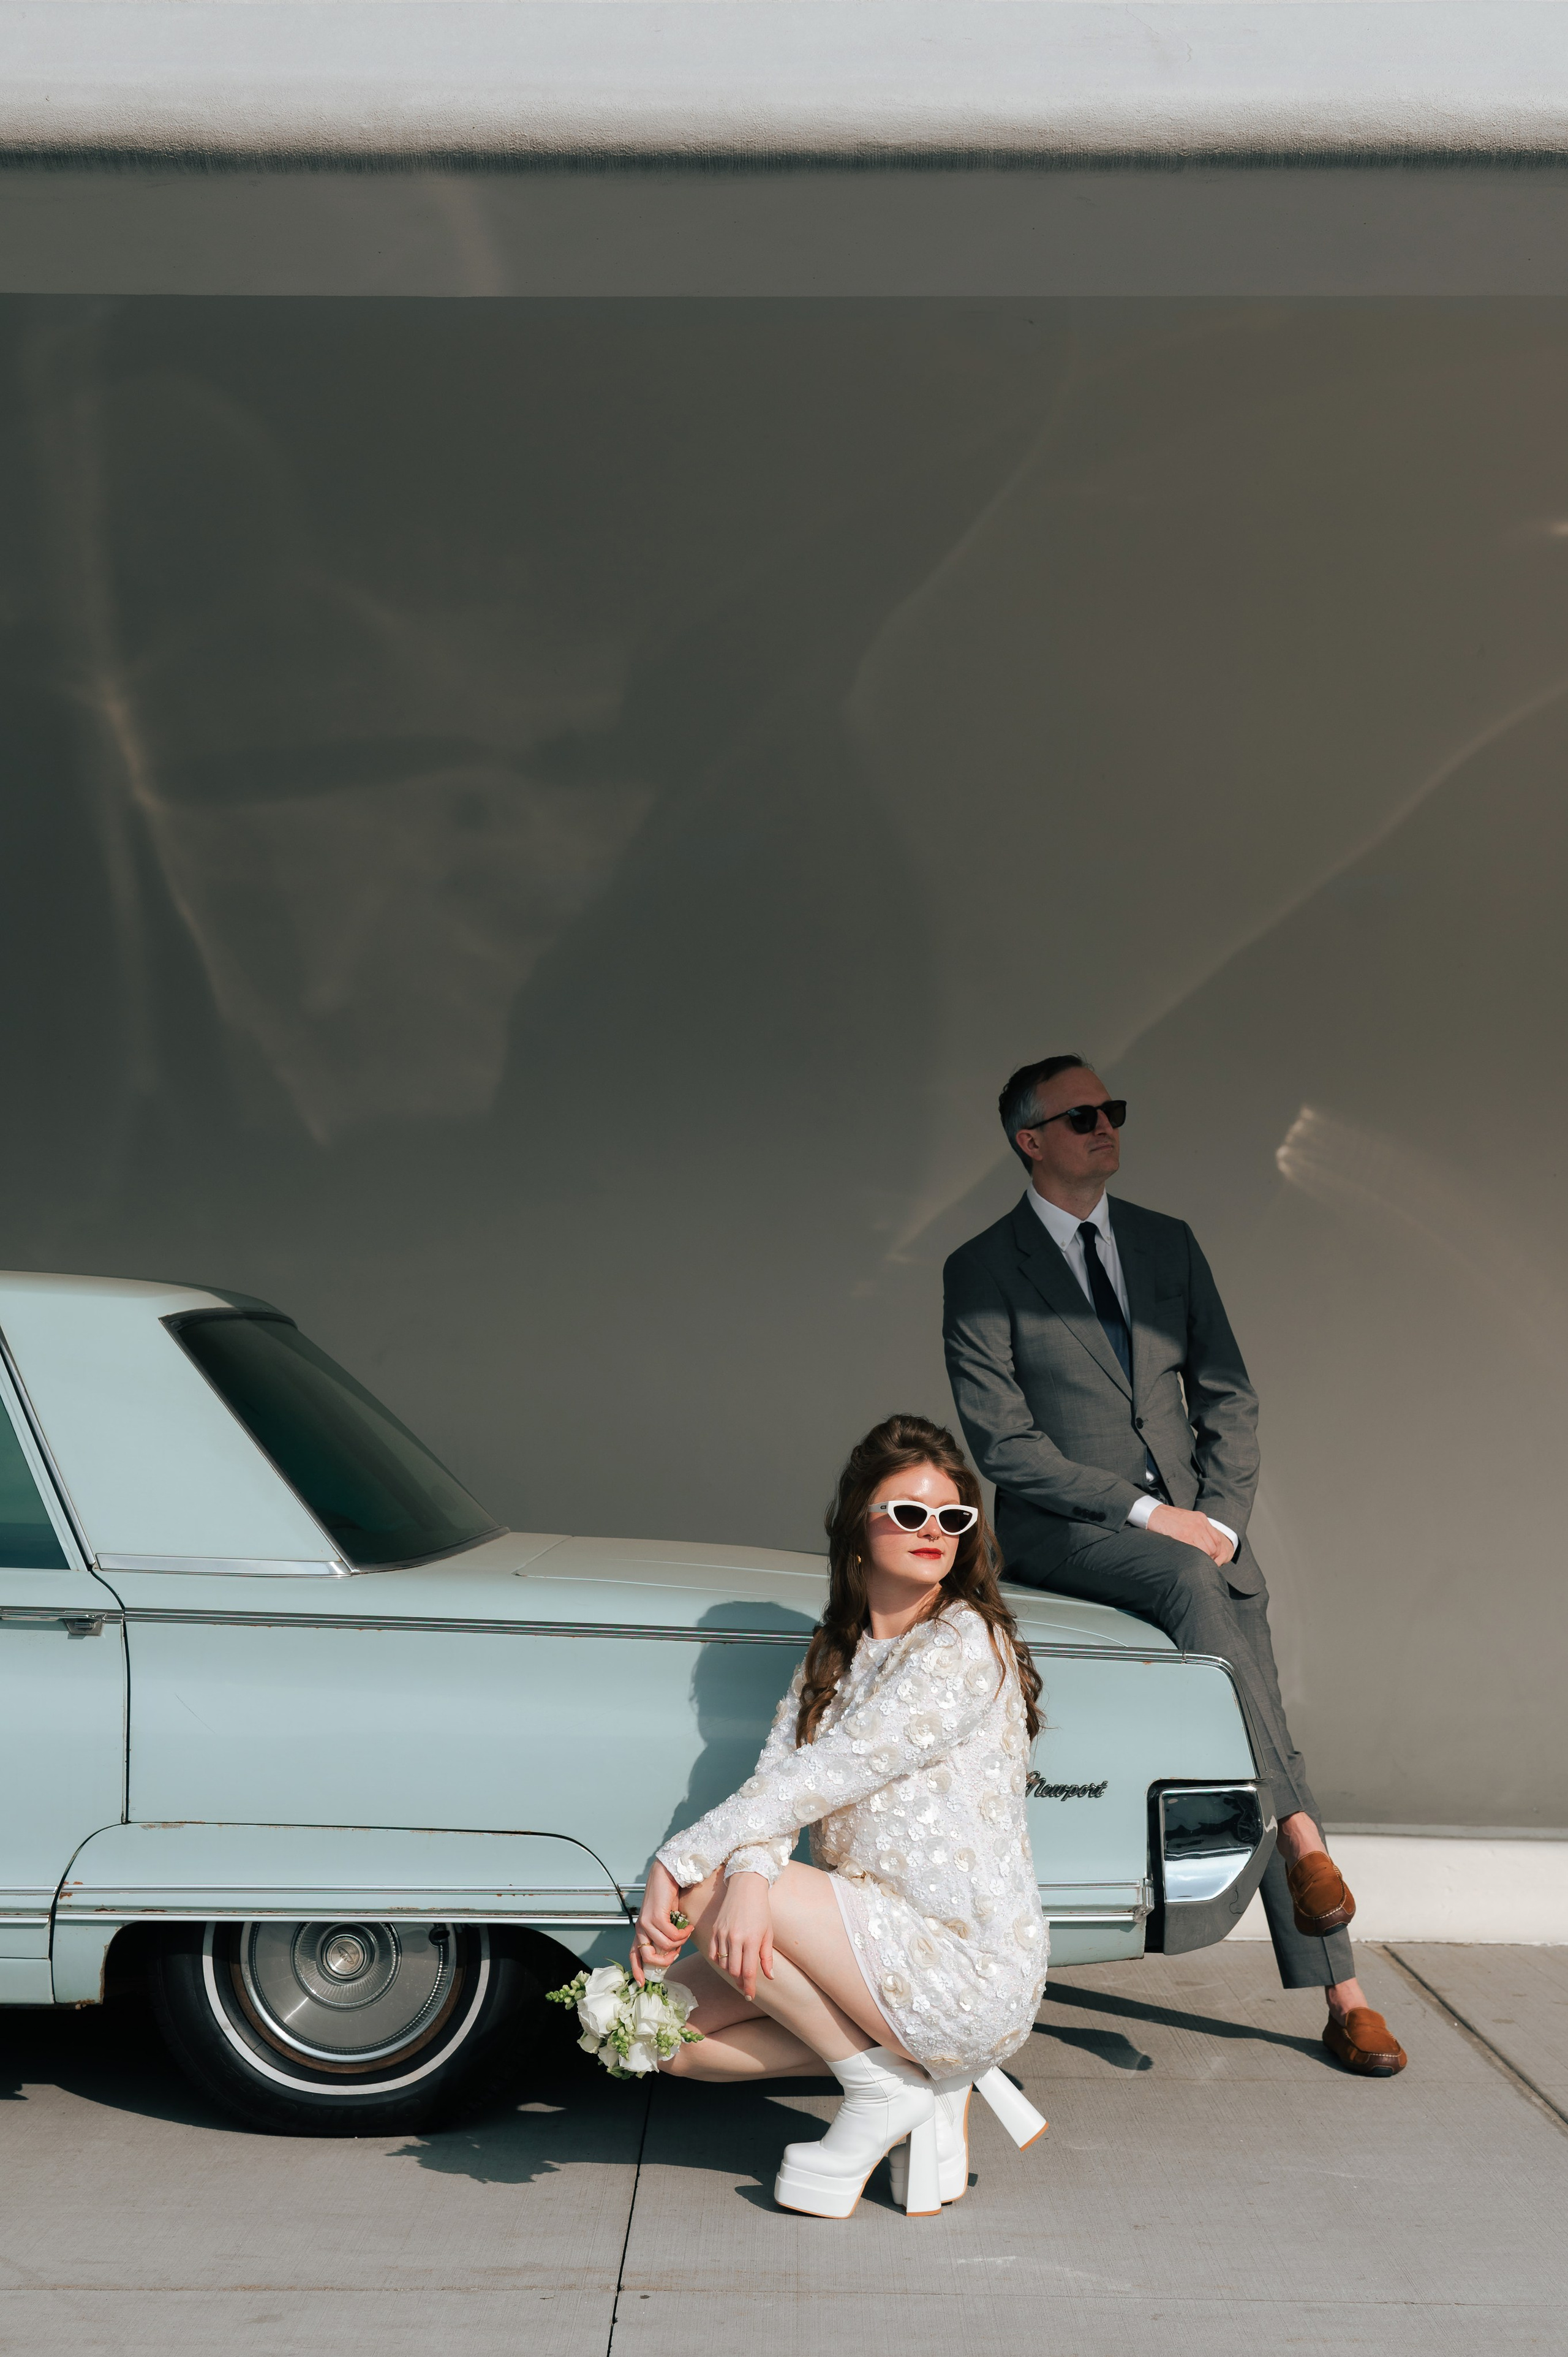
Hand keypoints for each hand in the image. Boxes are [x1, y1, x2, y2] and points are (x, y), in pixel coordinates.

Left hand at [631, 1858, 690, 1986]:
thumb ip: (664, 1934)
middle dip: (664, 1961)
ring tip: (686, 1934)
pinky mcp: (656, 1916)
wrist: (666, 1874)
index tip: (641, 1982)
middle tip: (676, 1954)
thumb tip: (672, 1951)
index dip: (636, 1969)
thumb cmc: (667, 1897)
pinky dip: (683, 1935)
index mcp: (640, 1930)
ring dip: (680, 1943)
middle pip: (648, 1956)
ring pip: (665, 1946)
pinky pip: (672, 1935)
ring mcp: (647, 1922)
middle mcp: (640, 1928)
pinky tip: (689, 1927)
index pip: (633, 1954)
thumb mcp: (664, 1919)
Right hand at [705, 1871, 774, 2001]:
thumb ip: (767, 1957)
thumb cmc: (761, 1910)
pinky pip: (713, 1953)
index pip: (748, 1971)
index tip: (750, 1996)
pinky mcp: (715, 1929)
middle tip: (745, 1986)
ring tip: (738, 1972)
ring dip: (731, 1972)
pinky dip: (719, 1961)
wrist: (746, 1887)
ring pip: (723, 1963)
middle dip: (740, 1982)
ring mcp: (723, 1934)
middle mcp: (735, 1938)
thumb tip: (770, 1977)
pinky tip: (727, 1961)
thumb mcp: (768, 1933)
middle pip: (734, 1971)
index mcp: (752, 1939)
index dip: (749, 1987)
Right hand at [1148, 1504, 1233, 1564]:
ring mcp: (1192, 1530)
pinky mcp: (1183, 1536)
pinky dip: (1194, 1558)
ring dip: (1202, 1559)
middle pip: (1213, 1547)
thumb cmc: (1167, 1518)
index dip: (1215, 1551)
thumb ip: (1197, 1528)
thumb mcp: (1186, 1518)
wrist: (1153, 1513)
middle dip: (1210, 1557)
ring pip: (1206, 1550)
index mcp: (1201, 1518)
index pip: (1217, 1539)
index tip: (1210, 1557)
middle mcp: (1199, 1523)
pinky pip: (1195, 1551)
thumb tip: (1203, 1544)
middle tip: (1203, 1563)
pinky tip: (1189, 1560)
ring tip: (1196, 1562)